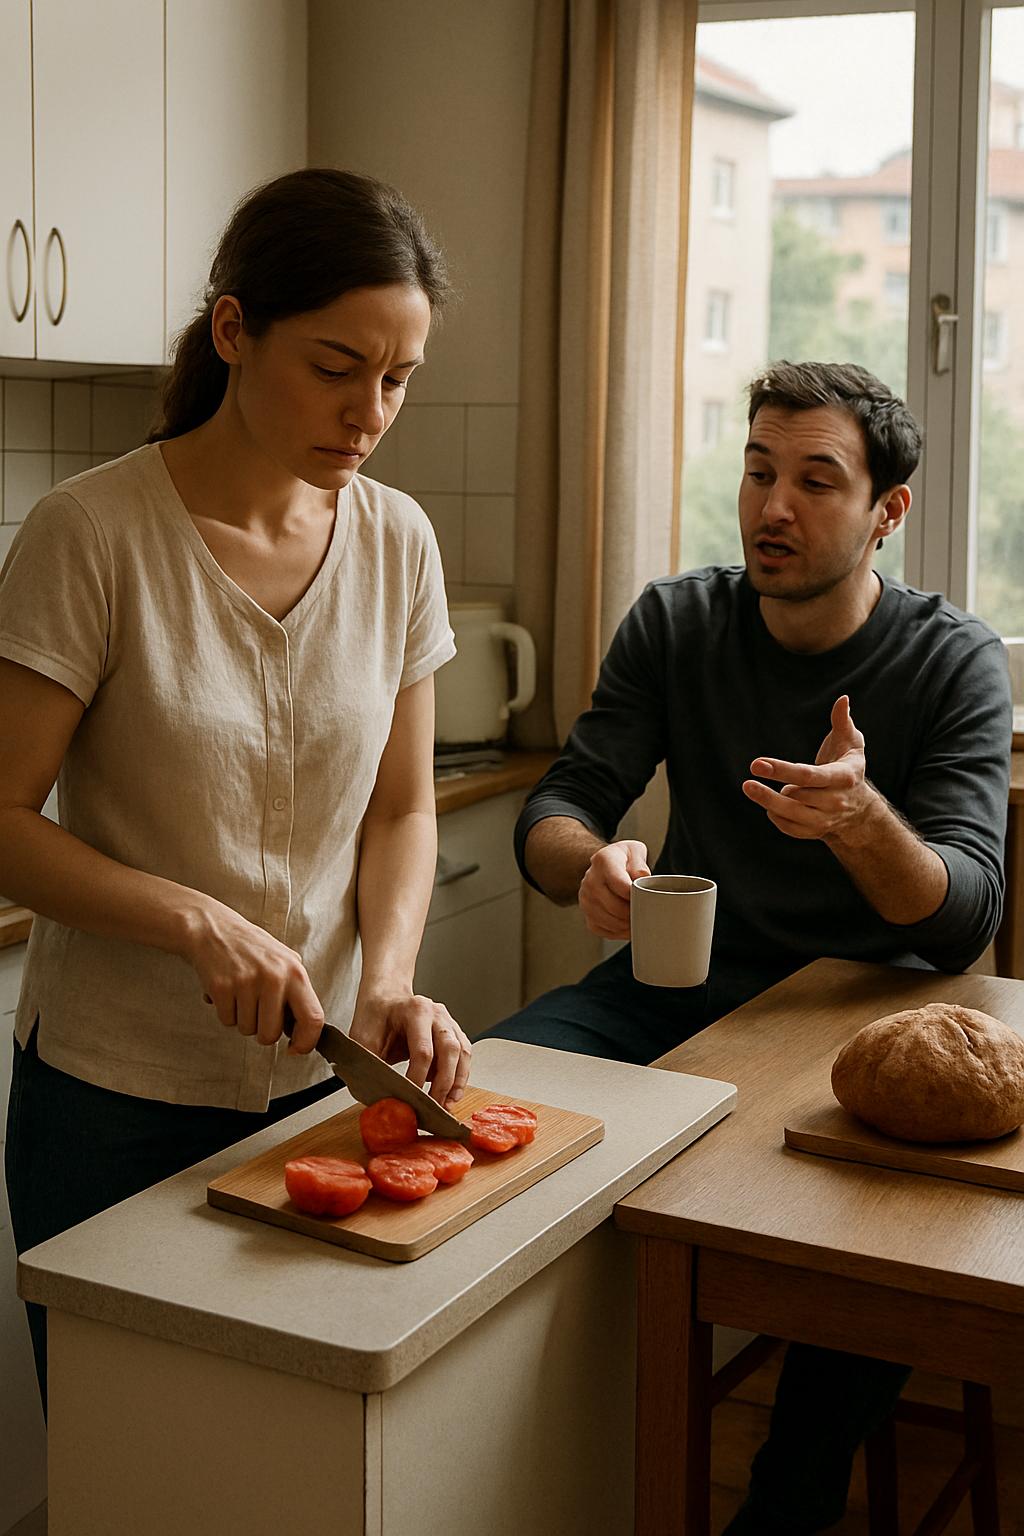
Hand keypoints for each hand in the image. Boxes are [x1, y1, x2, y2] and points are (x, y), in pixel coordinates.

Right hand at [183, 898, 324, 1053]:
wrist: (213, 929)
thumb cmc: (251, 948)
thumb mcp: (284, 961)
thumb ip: (296, 992)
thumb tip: (303, 1030)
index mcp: (295, 972)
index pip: (313, 1018)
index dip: (306, 1042)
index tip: (295, 1049)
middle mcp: (274, 977)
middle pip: (271, 1034)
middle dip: (262, 1032)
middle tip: (257, 1012)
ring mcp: (247, 982)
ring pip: (247, 1030)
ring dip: (242, 1019)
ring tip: (241, 994)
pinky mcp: (222, 987)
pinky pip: (227, 1021)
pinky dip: (226, 1012)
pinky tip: (227, 992)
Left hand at [350, 992, 472, 1106]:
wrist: (385, 999)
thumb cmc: (375, 1017)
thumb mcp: (363, 1038)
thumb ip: (371, 1064)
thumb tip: (382, 1097)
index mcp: (415, 1010)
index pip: (422, 1050)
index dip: (417, 1078)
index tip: (409, 1099)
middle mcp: (436, 1013)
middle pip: (449, 1050)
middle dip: (443, 1083)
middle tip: (434, 1106)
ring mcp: (448, 1021)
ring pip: (462, 1053)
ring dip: (457, 1082)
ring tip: (447, 1104)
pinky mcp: (453, 1031)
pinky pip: (464, 1055)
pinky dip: (460, 1075)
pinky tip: (451, 1092)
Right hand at [578, 839, 650, 938]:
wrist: (604, 865)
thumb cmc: (623, 859)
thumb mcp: (634, 851)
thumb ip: (639, 863)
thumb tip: (642, 877)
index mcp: (603, 861)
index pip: (620, 884)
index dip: (635, 895)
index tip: (644, 897)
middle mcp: (590, 880)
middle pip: (614, 907)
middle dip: (633, 912)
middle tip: (645, 911)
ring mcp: (586, 899)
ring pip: (609, 922)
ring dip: (626, 924)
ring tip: (637, 918)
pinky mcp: (587, 914)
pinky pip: (602, 930)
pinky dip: (618, 932)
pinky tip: (626, 924)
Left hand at [741, 694, 875, 842]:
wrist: (859, 808)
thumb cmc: (849, 767)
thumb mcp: (851, 743)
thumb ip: (842, 722)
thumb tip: (842, 699)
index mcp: (844, 777)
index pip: (808, 775)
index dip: (781, 770)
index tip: (756, 764)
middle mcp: (836, 801)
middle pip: (796, 796)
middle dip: (769, 789)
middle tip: (749, 781)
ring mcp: (826, 819)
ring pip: (791, 814)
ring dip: (769, 802)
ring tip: (753, 788)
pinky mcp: (816, 832)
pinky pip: (789, 828)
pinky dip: (776, 817)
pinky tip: (769, 805)